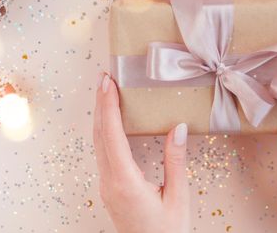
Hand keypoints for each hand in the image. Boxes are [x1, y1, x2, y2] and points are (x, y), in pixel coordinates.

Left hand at [93, 73, 189, 232]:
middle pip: (99, 135)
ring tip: (106, 93)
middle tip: (105, 78)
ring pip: (98, 143)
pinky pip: (102, 153)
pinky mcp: (110, 188)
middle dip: (101, 104)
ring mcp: (107, 186)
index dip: (109, 106)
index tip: (108, 84)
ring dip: (101, 116)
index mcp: (125, 182)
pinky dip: (105, 131)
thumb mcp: (177, 197)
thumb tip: (177, 128)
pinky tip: (111, 122)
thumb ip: (175, 161)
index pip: (112, 136)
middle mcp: (110, 182)